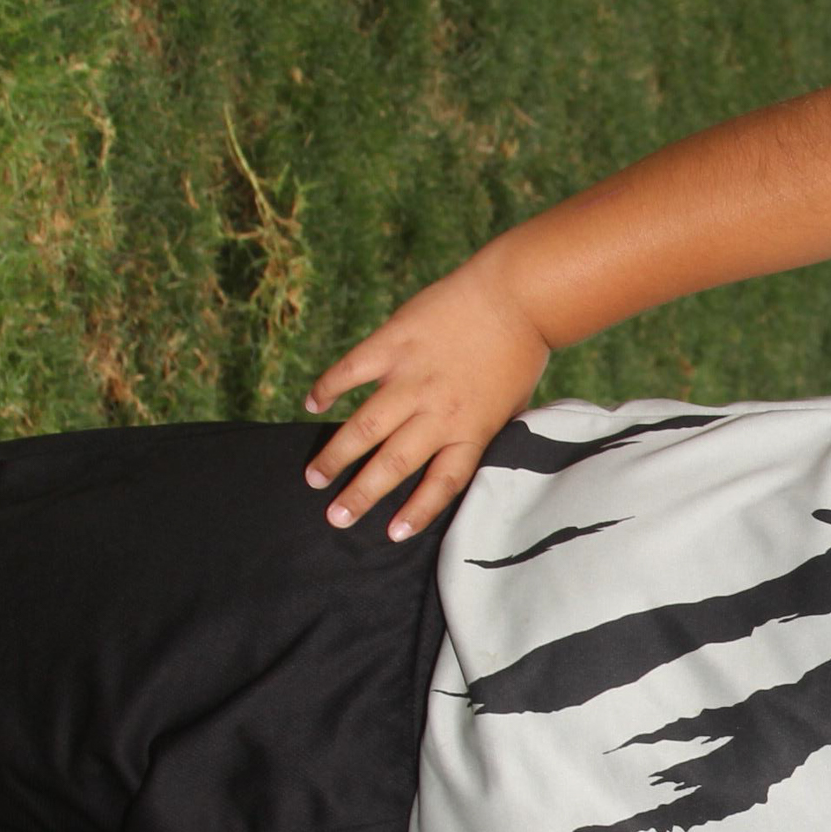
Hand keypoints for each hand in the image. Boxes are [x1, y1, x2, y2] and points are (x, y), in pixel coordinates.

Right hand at [302, 253, 549, 539]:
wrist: (517, 297)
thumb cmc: (518, 355)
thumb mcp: (511, 408)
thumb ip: (482, 436)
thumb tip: (462, 465)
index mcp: (472, 431)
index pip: (442, 483)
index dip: (417, 511)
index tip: (391, 534)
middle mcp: (440, 411)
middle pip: (394, 464)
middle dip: (360, 494)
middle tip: (334, 517)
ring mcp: (413, 376)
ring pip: (365, 426)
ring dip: (336, 455)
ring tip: (314, 477)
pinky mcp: (394, 342)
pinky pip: (352, 370)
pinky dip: (328, 388)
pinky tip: (312, 403)